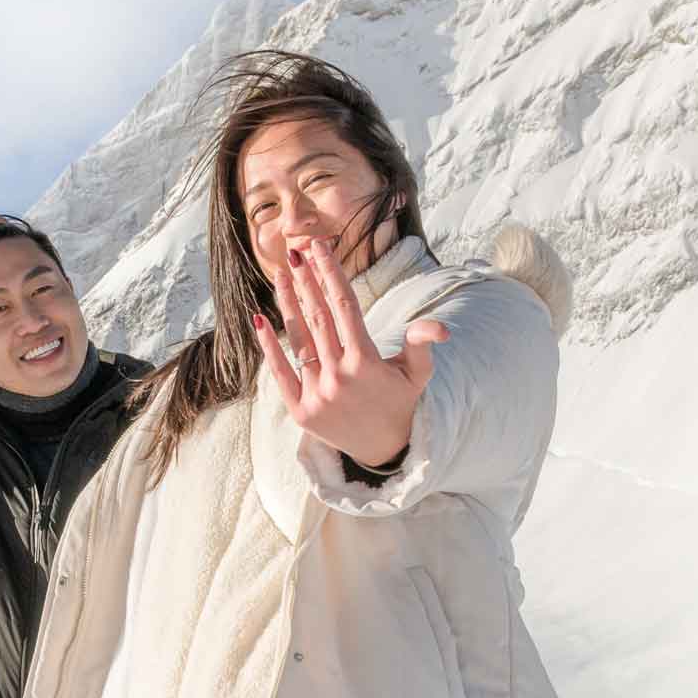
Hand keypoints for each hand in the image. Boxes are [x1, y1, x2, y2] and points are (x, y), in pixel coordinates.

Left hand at [251, 237, 449, 467]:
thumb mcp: (418, 374)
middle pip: (318, 317)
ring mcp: (317, 394)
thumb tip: (438, 327)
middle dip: (306, 282)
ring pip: (299, 339)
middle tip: (296, 252)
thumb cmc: (400, 402)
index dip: (331, 273)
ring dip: (287, 304)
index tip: (320, 248)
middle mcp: (339, 376)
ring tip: (280, 275)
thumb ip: (421, 345)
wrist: (383, 449)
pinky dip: (269, 346)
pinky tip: (259, 320)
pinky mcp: (300, 410)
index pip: (345, 306)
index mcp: (366, 362)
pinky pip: (281, 372)